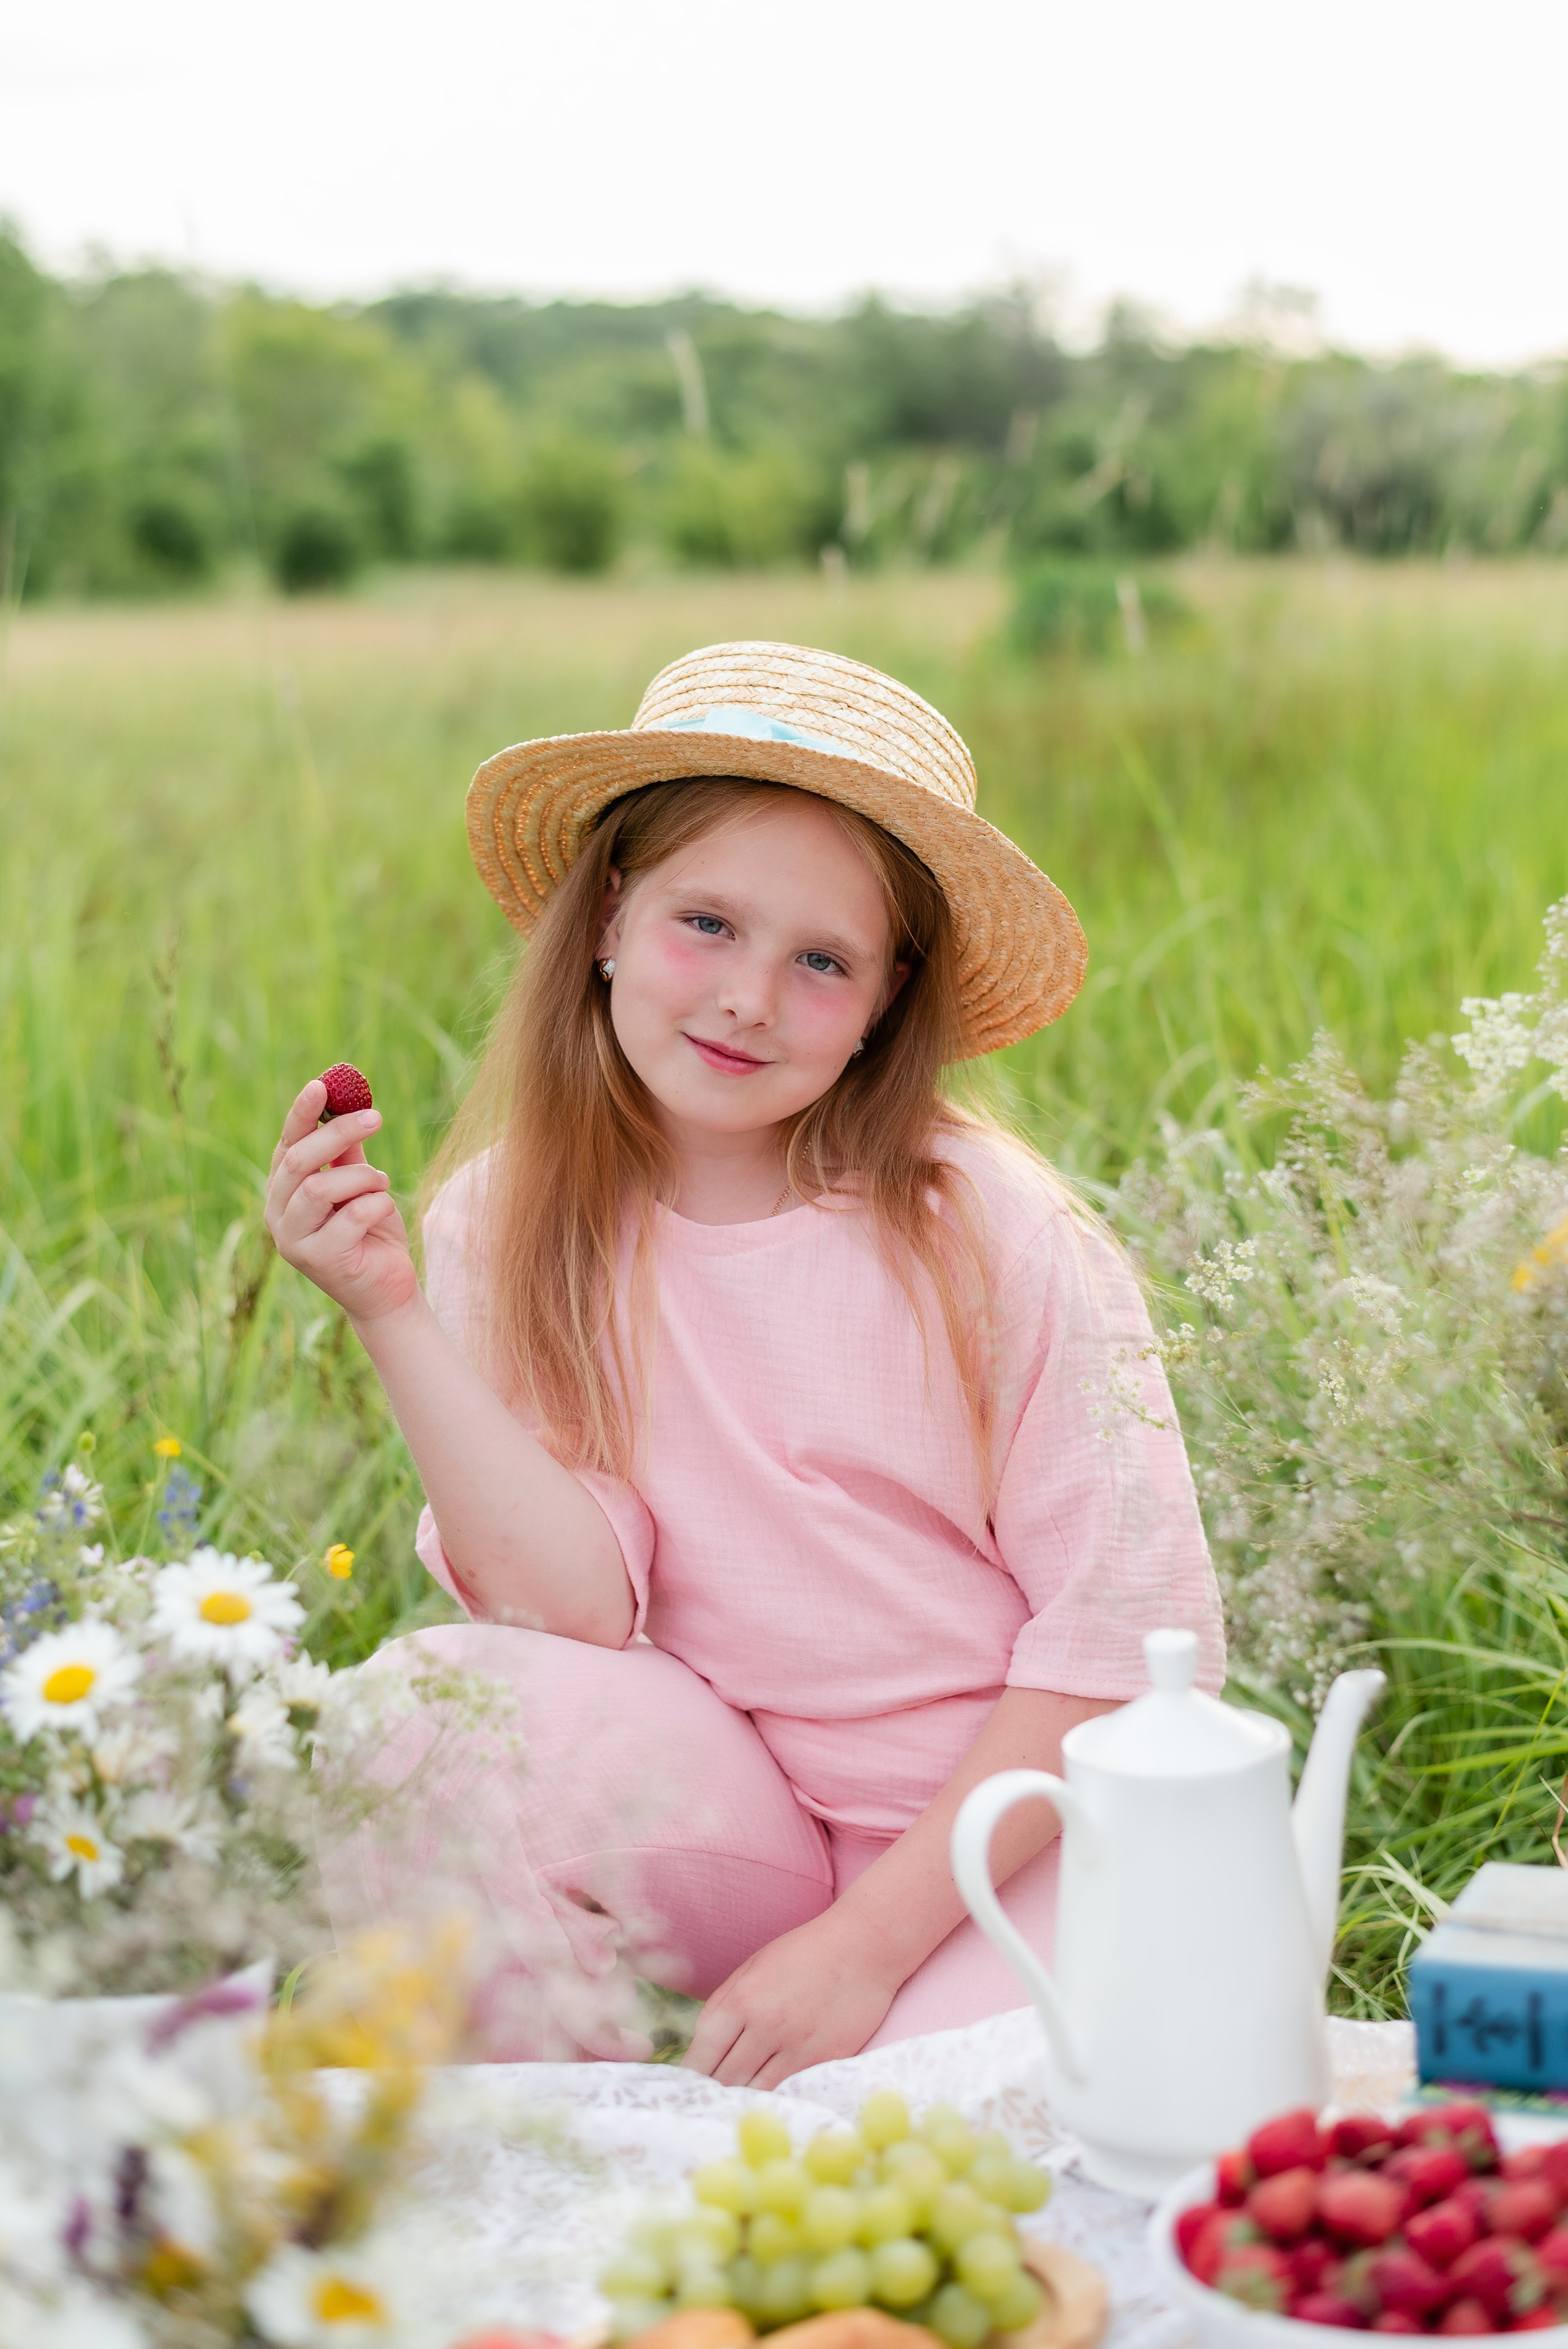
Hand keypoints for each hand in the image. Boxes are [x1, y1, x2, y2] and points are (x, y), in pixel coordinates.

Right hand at [264, 1079, 417, 1326]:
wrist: (388, 1289)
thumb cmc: (371, 1232)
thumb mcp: (359, 1184)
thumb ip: (347, 1151)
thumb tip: (349, 1101)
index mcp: (283, 1191)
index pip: (286, 1145)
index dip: (302, 1114)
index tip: (322, 1085)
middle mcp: (278, 1215)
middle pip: (299, 1161)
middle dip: (338, 1133)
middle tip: (375, 1117)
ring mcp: (293, 1241)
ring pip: (320, 1188)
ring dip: (361, 1177)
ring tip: (382, 1182)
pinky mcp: (319, 1261)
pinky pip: (350, 1216)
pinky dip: (375, 1203)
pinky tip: (384, 1208)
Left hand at [682, 1907, 901, 2087]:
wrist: (863, 1947)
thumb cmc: (804, 1953)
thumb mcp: (754, 1967)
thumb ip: (724, 2004)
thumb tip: (701, 2046)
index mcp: (742, 2000)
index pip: (702, 2055)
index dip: (690, 2078)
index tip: (685, 2090)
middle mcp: (765, 2026)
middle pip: (725, 2080)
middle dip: (712, 2094)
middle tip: (706, 2106)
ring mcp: (797, 2047)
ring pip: (756, 2092)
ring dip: (742, 2101)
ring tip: (733, 2109)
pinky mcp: (825, 2060)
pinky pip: (790, 2092)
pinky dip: (775, 2099)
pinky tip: (768, 2104)